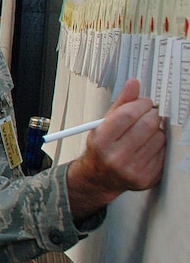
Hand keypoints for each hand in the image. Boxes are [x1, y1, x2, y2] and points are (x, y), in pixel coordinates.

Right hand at [67, 79, 165, 220]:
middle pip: (146, 125)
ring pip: (159, 137)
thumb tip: (133, 84)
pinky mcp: (147, 178)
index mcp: (101, 142)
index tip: (145, 103)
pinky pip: (164, 152)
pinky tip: (149, 145)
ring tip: (146, 133)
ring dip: (157, 130)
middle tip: (149, 114)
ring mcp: (132, 169)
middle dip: (152, 114)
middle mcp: (115, 157)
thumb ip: (120, 104)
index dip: (140, 104)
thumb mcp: (103, 125)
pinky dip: (159, 145)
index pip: (127, 114)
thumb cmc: (102, 150)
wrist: (99, 178)